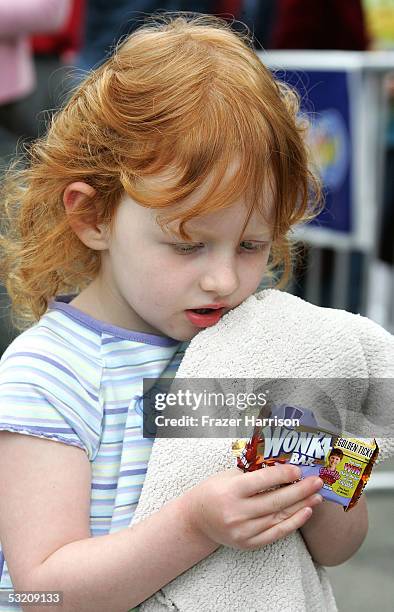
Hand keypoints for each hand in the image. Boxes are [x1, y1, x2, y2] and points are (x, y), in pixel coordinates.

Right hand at [182, 465, 322, 550]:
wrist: (197, 520)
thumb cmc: (214, 491)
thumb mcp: (228, 476)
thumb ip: (253, 473)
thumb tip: (285, 468)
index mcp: (230, 491)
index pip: (263, 481)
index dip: (283, 474)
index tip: (299, 470)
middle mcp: (237, 513)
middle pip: (276, 501)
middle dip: (300, 490)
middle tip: (317, 481)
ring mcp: (243, 531)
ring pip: (279, 517)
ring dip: (301, 506)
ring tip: (317, 496)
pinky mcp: (248, 543)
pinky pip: (276, 533)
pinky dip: (293, 523)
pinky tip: (306, 512)